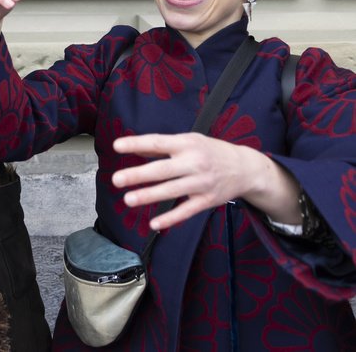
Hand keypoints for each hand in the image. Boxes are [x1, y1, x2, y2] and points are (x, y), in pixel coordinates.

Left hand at [112, 133, 295, 230]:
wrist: (246, 168)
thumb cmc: (210, 151)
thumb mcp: (189, 140)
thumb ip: (162, 145)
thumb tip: (133, 147)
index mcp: (187, 144)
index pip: (158, 143)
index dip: (137, 144)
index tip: (117, 146)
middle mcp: (194, 163)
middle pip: (163, 170)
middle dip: (139, 175)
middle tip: (116, 179)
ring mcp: (201, 183)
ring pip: (172, 191)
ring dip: (149, 196)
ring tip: (128, 199)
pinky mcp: (207, 200)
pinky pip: (186, 211)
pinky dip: (170, 218)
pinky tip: (154, 223)